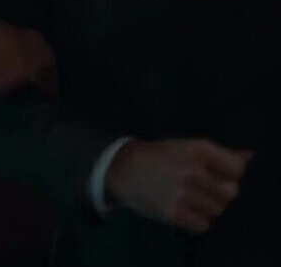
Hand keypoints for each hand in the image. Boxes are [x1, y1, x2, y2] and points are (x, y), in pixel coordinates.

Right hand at [105, 138, 254, 232]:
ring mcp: (181, 192)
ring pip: (217, 210)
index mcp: (197, 149)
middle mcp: (191, 170)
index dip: (231, 174)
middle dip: (221, 193)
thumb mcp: (187, 147)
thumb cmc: (159, 155)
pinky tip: (187, 211)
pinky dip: (198, 221)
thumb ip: (220, 154)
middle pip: (230, 192)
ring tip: (194, 200)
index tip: (220, 174)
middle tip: (207, 190)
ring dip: (209, 207)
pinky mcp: (171, 211)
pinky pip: (202, 225)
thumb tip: (250, 156)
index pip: (237, 168)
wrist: (121, 168)